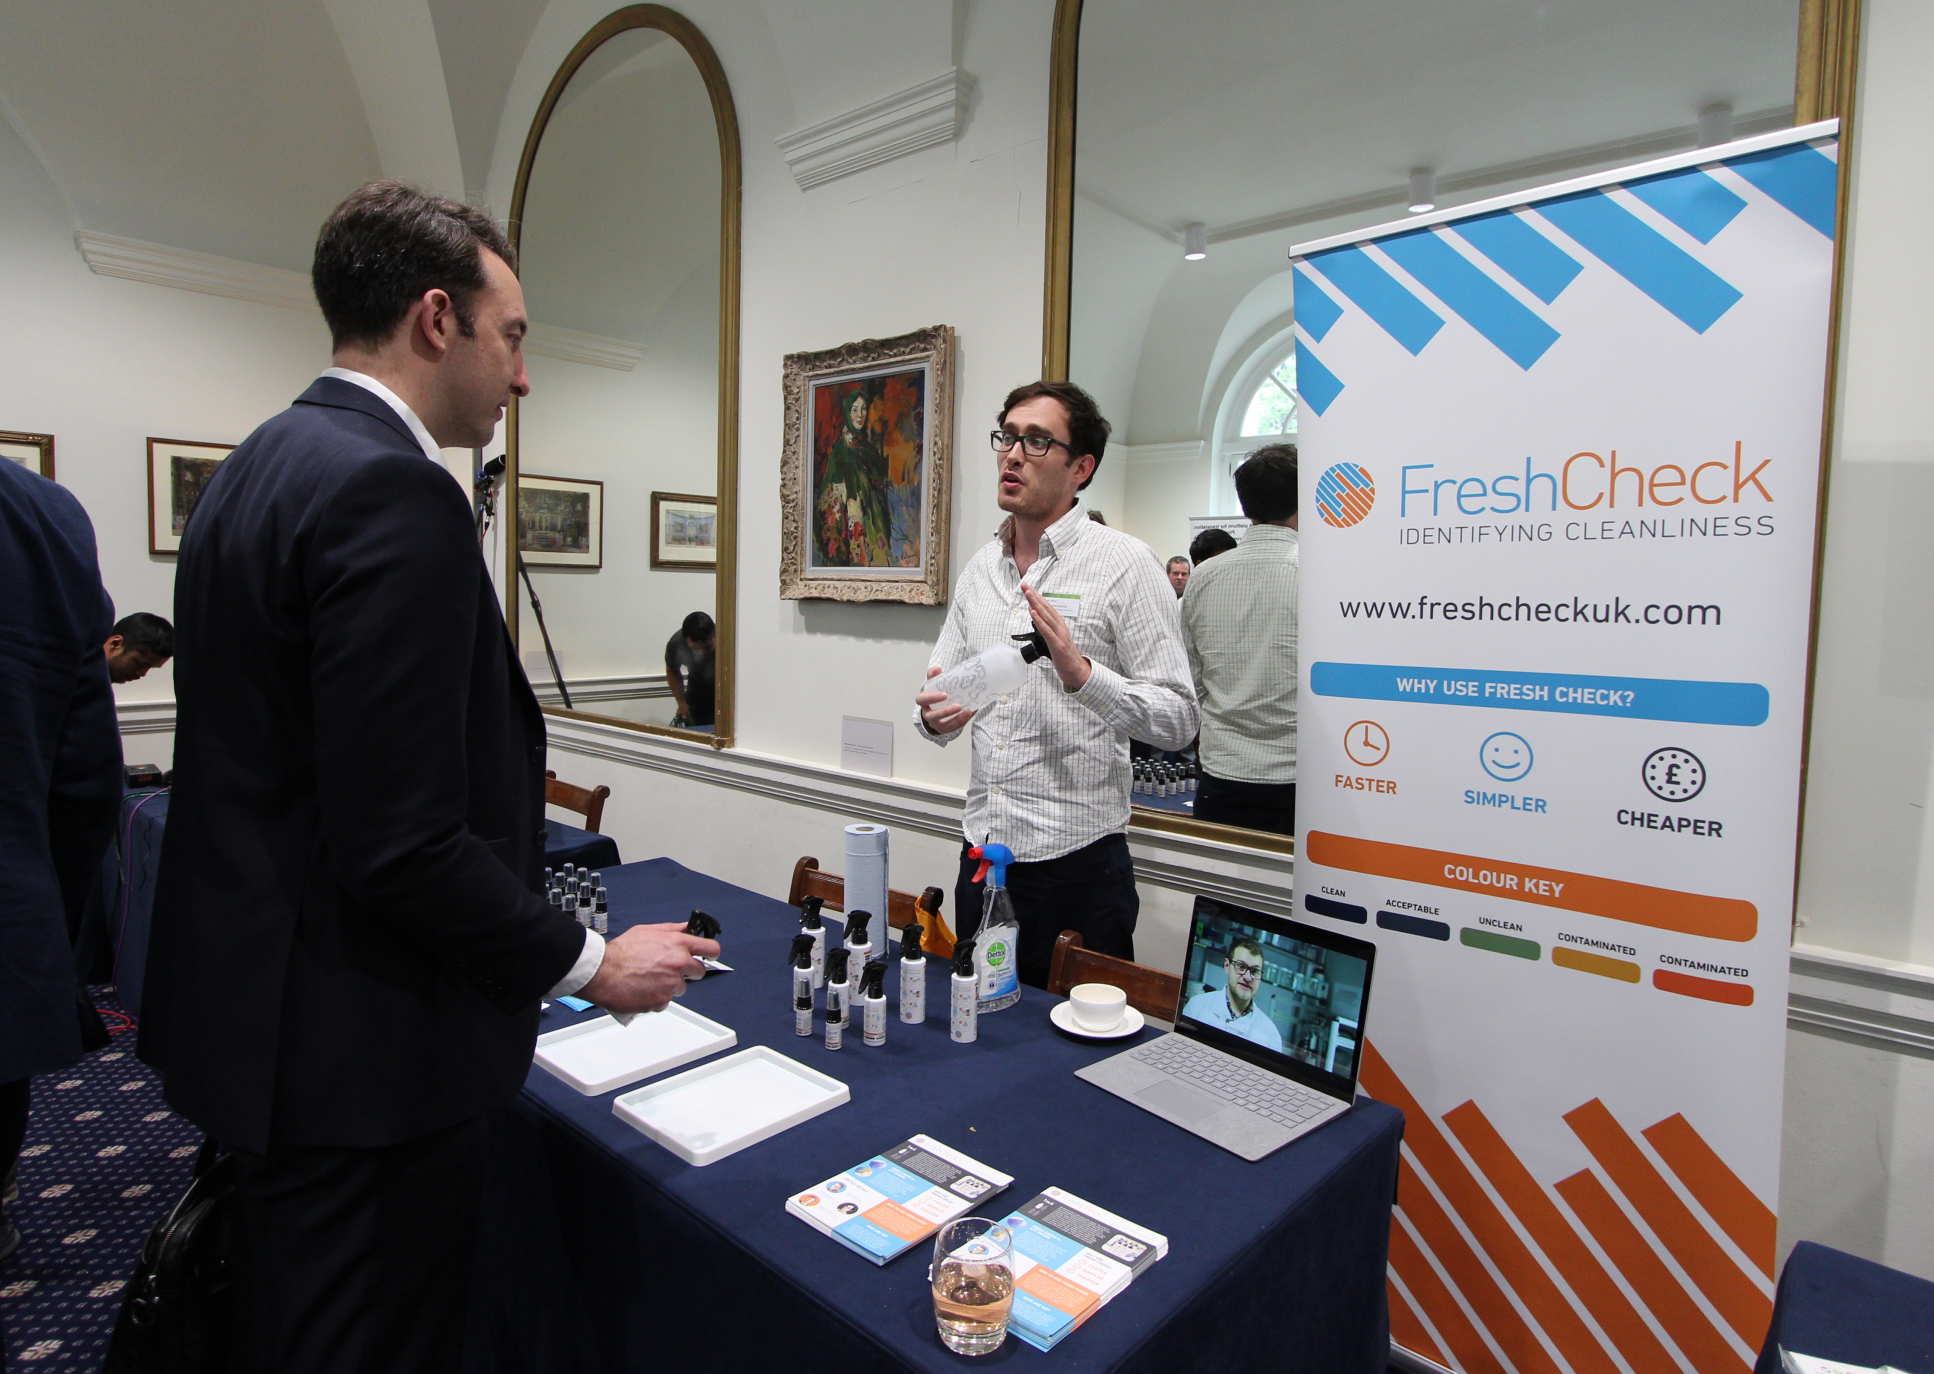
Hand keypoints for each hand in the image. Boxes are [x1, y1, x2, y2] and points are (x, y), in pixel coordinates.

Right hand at [579, 923, 721, 1013]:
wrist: (602, 972)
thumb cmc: (621, 951)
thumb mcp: (648, 930)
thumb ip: (671, 929)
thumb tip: (686, 927)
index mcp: (677, 944)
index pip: (710, 948)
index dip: (711, 952)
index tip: (710, 955)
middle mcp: (678, 963)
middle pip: (699, 971)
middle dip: (688, 971)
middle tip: (671, 970)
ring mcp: (671, 984)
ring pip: (681, 988)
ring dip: (670, 985)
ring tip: (650, 979)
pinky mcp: (662, 1000)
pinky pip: (666, 1001)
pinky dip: (657, 997)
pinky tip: (644, 989)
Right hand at [915, 665, 976, 733]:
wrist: (935, 712)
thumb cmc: (935, 696)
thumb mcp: (933, 685)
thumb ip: (934, 676)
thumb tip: (937, 669)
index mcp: (924, 701)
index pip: (922, 700)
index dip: (932, 698)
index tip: (945, 694)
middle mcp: (927, 713)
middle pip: (930, 715)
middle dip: (944, 711)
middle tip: (958, 706)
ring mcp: (935, 723)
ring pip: (942, 723)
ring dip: (954, 717)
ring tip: (965, 709)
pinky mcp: (944, 728)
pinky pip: (952, 726)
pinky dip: (961, 719)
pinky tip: (969, 712)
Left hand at [1021, 584, 1090, 690]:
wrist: (1076, 670)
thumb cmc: (1064, 655)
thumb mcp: (1054, 638)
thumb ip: (1046, 628)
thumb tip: (1036, 618)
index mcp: (1059, 624)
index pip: (1046, 607)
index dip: (1037, 597)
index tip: (1028, 588)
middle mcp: (1060, 626)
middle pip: (1046, 608)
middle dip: (1034, 596)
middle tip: (1025, 585)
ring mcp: (1060, 635)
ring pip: (1046, 616)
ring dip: (1036, 604)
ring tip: (1028, 594)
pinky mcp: (1058, 644)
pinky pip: (1047, 631)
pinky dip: (1039, 621)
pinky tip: (1033, 612)